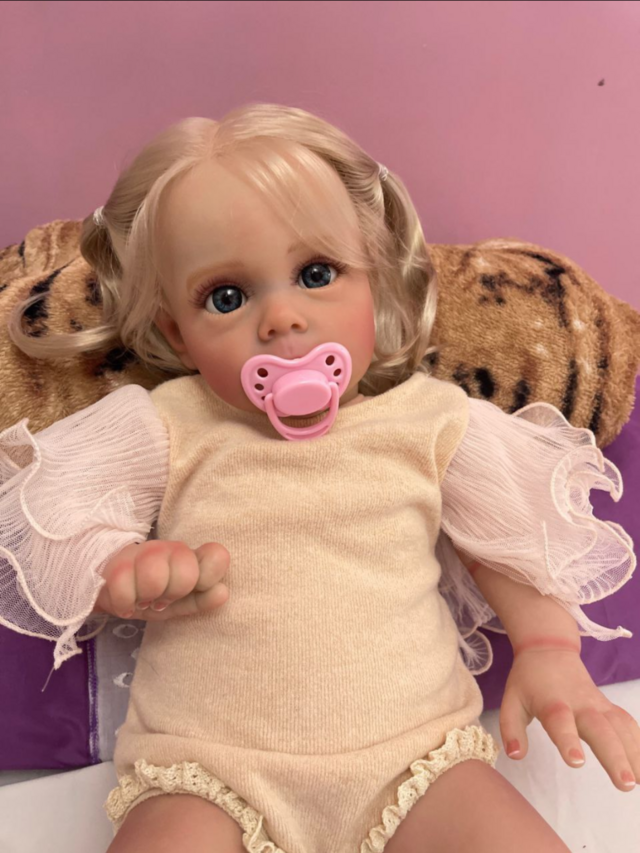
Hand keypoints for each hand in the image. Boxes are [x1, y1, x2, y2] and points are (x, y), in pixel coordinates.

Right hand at [93, 540, 229, 620]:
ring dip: (147, 598)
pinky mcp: (114, 565)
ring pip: (155, 579)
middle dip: (174, 594)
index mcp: (190, 557)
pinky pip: (125, 591)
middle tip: (161, 599)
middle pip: (186, 573)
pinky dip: (126, 604)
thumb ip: (202, 599)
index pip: (217, 555)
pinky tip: (125, 603)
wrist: (107, 587)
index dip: (209, 576)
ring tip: (142, 599)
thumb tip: (223, 592)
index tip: (196, 588)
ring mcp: (141, 553)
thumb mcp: (179, 602)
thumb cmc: (151, 595)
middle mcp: (169, 549)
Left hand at [499, 646, 639, 791]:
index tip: (576, 761)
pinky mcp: (609, 707)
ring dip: (634, 753)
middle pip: (600, 728)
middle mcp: (580, 704)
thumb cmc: (528, 680)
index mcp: (552, 703)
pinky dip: (639, 742)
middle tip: (625, 783)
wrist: (549, 649)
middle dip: (614, 755)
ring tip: (639, 781)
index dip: (568, 740)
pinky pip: (627, 723)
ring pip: (620, 727)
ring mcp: (598, 704)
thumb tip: (515, 755)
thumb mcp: (511, 700)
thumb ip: (511, 729)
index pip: (560, 722)